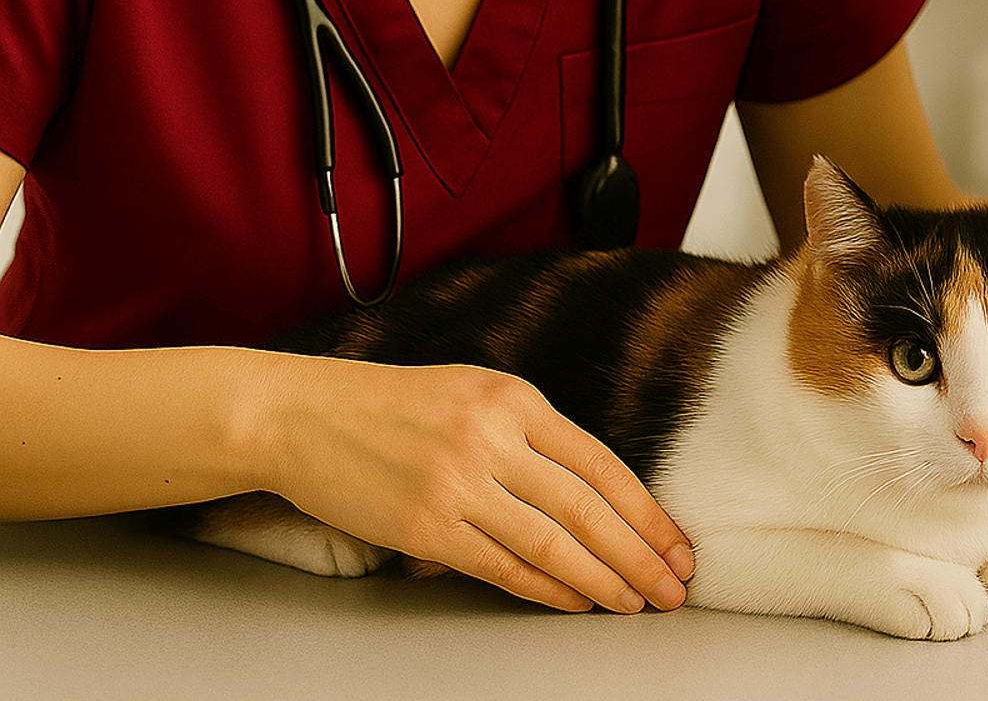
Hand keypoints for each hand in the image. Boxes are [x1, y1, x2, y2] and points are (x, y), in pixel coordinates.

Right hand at [250, 354, 692, 612]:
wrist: (301, 415)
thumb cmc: (393, 405)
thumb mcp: (475, 392)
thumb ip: (532, 432)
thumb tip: (594, 489)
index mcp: (515, 398)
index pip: (603, 465)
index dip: (647, 513)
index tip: (678, 545)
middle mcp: (492, 438)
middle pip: (587, 510)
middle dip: (639, 556)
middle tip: (673, 588)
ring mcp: (457, 484)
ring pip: (550, 544)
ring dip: (601, 580)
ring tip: (634, 603)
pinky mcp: (423, 526)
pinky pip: (500, 567)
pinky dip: (545, 590)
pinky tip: (575, 602)